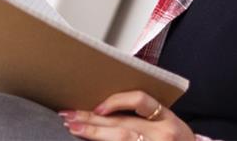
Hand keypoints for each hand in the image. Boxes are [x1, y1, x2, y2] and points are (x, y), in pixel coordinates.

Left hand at [59, 91, 194, 140]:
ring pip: (122, 139)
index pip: (140, 100)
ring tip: (74, 128)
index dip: (117, 101)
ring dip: (94, 133)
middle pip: (123, 123)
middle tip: (69, 115)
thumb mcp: (167, 124)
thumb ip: (144, 115)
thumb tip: (105, 106)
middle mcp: (163, 133)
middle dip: (93, 119)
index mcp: (167, 118)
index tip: (96, 106)